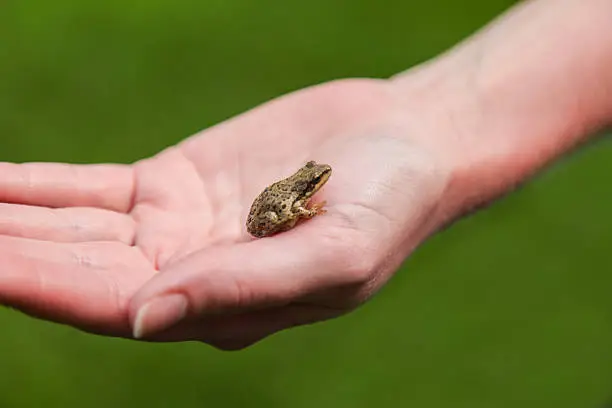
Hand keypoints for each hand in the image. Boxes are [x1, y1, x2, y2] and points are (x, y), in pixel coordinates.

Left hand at [0, 78, 452, 347]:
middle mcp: (188, 276)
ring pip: (70, 232)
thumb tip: (140, 321)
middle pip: (75, 273)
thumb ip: (245, 289)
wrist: (404, 143)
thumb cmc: (389, 204)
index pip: (112, 307)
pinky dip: (36, 188)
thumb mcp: (335, 256)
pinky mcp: (171, 183)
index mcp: (223, 309)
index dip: (38, 288)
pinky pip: (89, 189)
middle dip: (4, 258)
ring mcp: (174, 229)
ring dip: (5, 226)